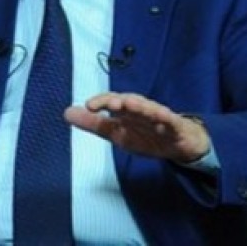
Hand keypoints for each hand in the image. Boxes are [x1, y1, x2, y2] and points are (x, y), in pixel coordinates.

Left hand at [64, 93, 209, 162]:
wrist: (180, 144)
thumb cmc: (146, 134)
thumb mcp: (116, 133)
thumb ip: (93, 124)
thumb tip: (67, 113)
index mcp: (125, 112)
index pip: (112, 102)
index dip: (101, 102)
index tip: (88, 106)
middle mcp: (140, 110)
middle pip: (129, 102)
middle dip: (119, 101)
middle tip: (110, 103)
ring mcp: (158, 117)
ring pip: (149, 109)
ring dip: (140, 106)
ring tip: (130, 104)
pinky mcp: (174, 125)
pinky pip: (170, 120)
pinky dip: (165, 117)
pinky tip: (162, 115)